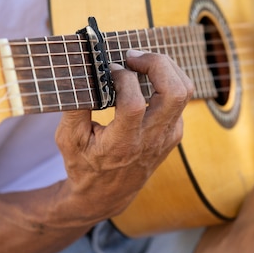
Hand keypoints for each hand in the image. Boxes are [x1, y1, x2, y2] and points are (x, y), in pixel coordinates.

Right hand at [54, 49, 193, 225]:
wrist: (106, 195)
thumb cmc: (84, 164)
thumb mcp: (68, 139)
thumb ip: (75, 106)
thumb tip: (85, 72)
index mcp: (122, 144)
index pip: (134, 104)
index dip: (123, 78)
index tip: (108, 69)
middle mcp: (151, 140)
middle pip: (174, 92)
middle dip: (157, 64)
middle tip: (132, 57)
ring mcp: (167, 136)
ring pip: (185, 91)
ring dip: (166, 68)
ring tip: (141, 62)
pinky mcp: (174, 133)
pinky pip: (180, 98)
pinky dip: (166, 80)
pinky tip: (144, 79)